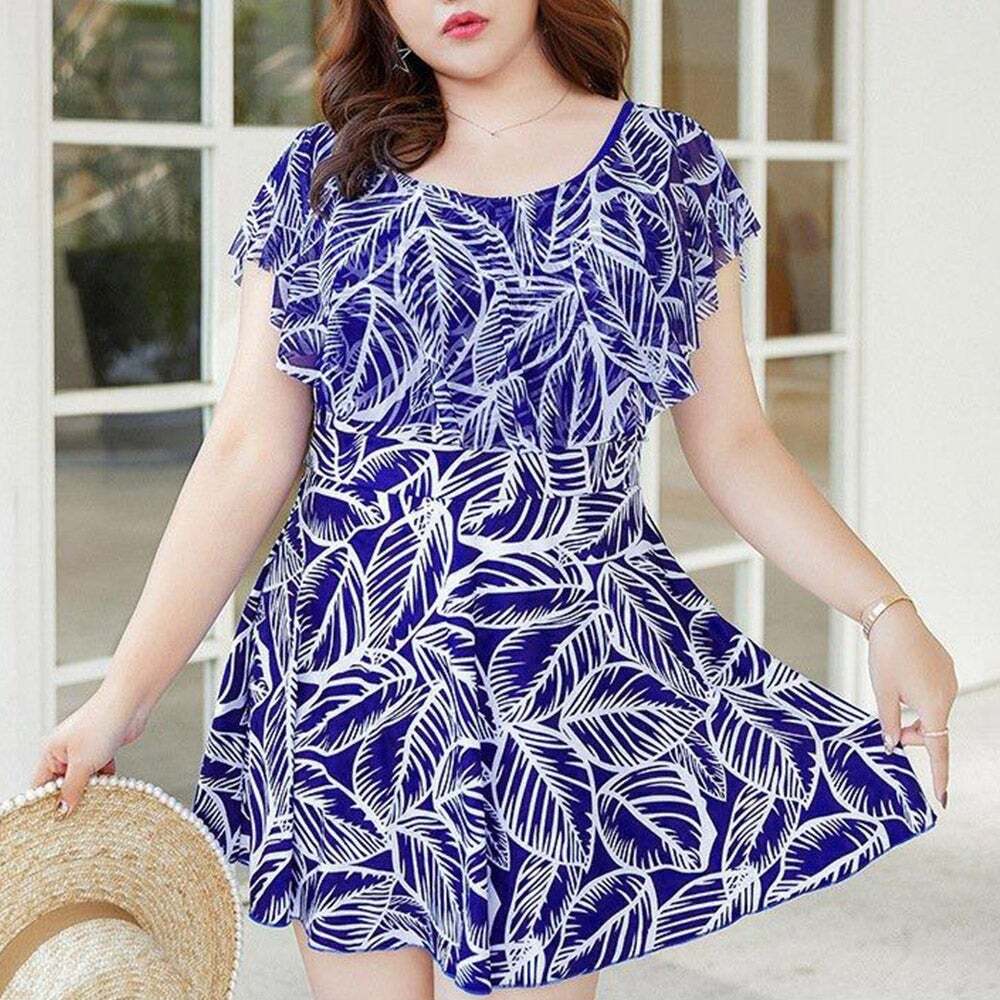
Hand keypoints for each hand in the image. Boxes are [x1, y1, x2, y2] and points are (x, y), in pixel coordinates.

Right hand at [31, 678, 150, 816]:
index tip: (56, 823)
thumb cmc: (101, 725)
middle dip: (72, 798)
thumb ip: (72, 788)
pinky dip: (106, 779)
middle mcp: (66, 752)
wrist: (130, 703)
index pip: (41, 785)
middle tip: (79, 819)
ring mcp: (86, 750)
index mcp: (51, 753)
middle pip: (64, 784)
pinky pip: (101, 772)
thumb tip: (62, 811)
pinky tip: (113, 788)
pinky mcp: (104, 750)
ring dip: (92, 790)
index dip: (46, 804)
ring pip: (84, 779)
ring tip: (97, 805)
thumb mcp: (83, 763)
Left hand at [866, 600, 957, 807]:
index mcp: (934, 706)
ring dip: (914, 715)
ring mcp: (949, 680)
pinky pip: (933, 693)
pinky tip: (902, 680)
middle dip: (911, 735)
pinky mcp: (945, 668)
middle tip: (887, 728)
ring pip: (932, 711)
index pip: (939, 749)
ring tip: (892, 694)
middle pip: (932, 730)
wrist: (894, 619)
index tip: (941, 798)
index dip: (938, 774)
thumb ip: (888, 724)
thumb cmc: (886, 657)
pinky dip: (918, 698)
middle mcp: (948, 695)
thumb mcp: (882, 693)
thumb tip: (892, 746)